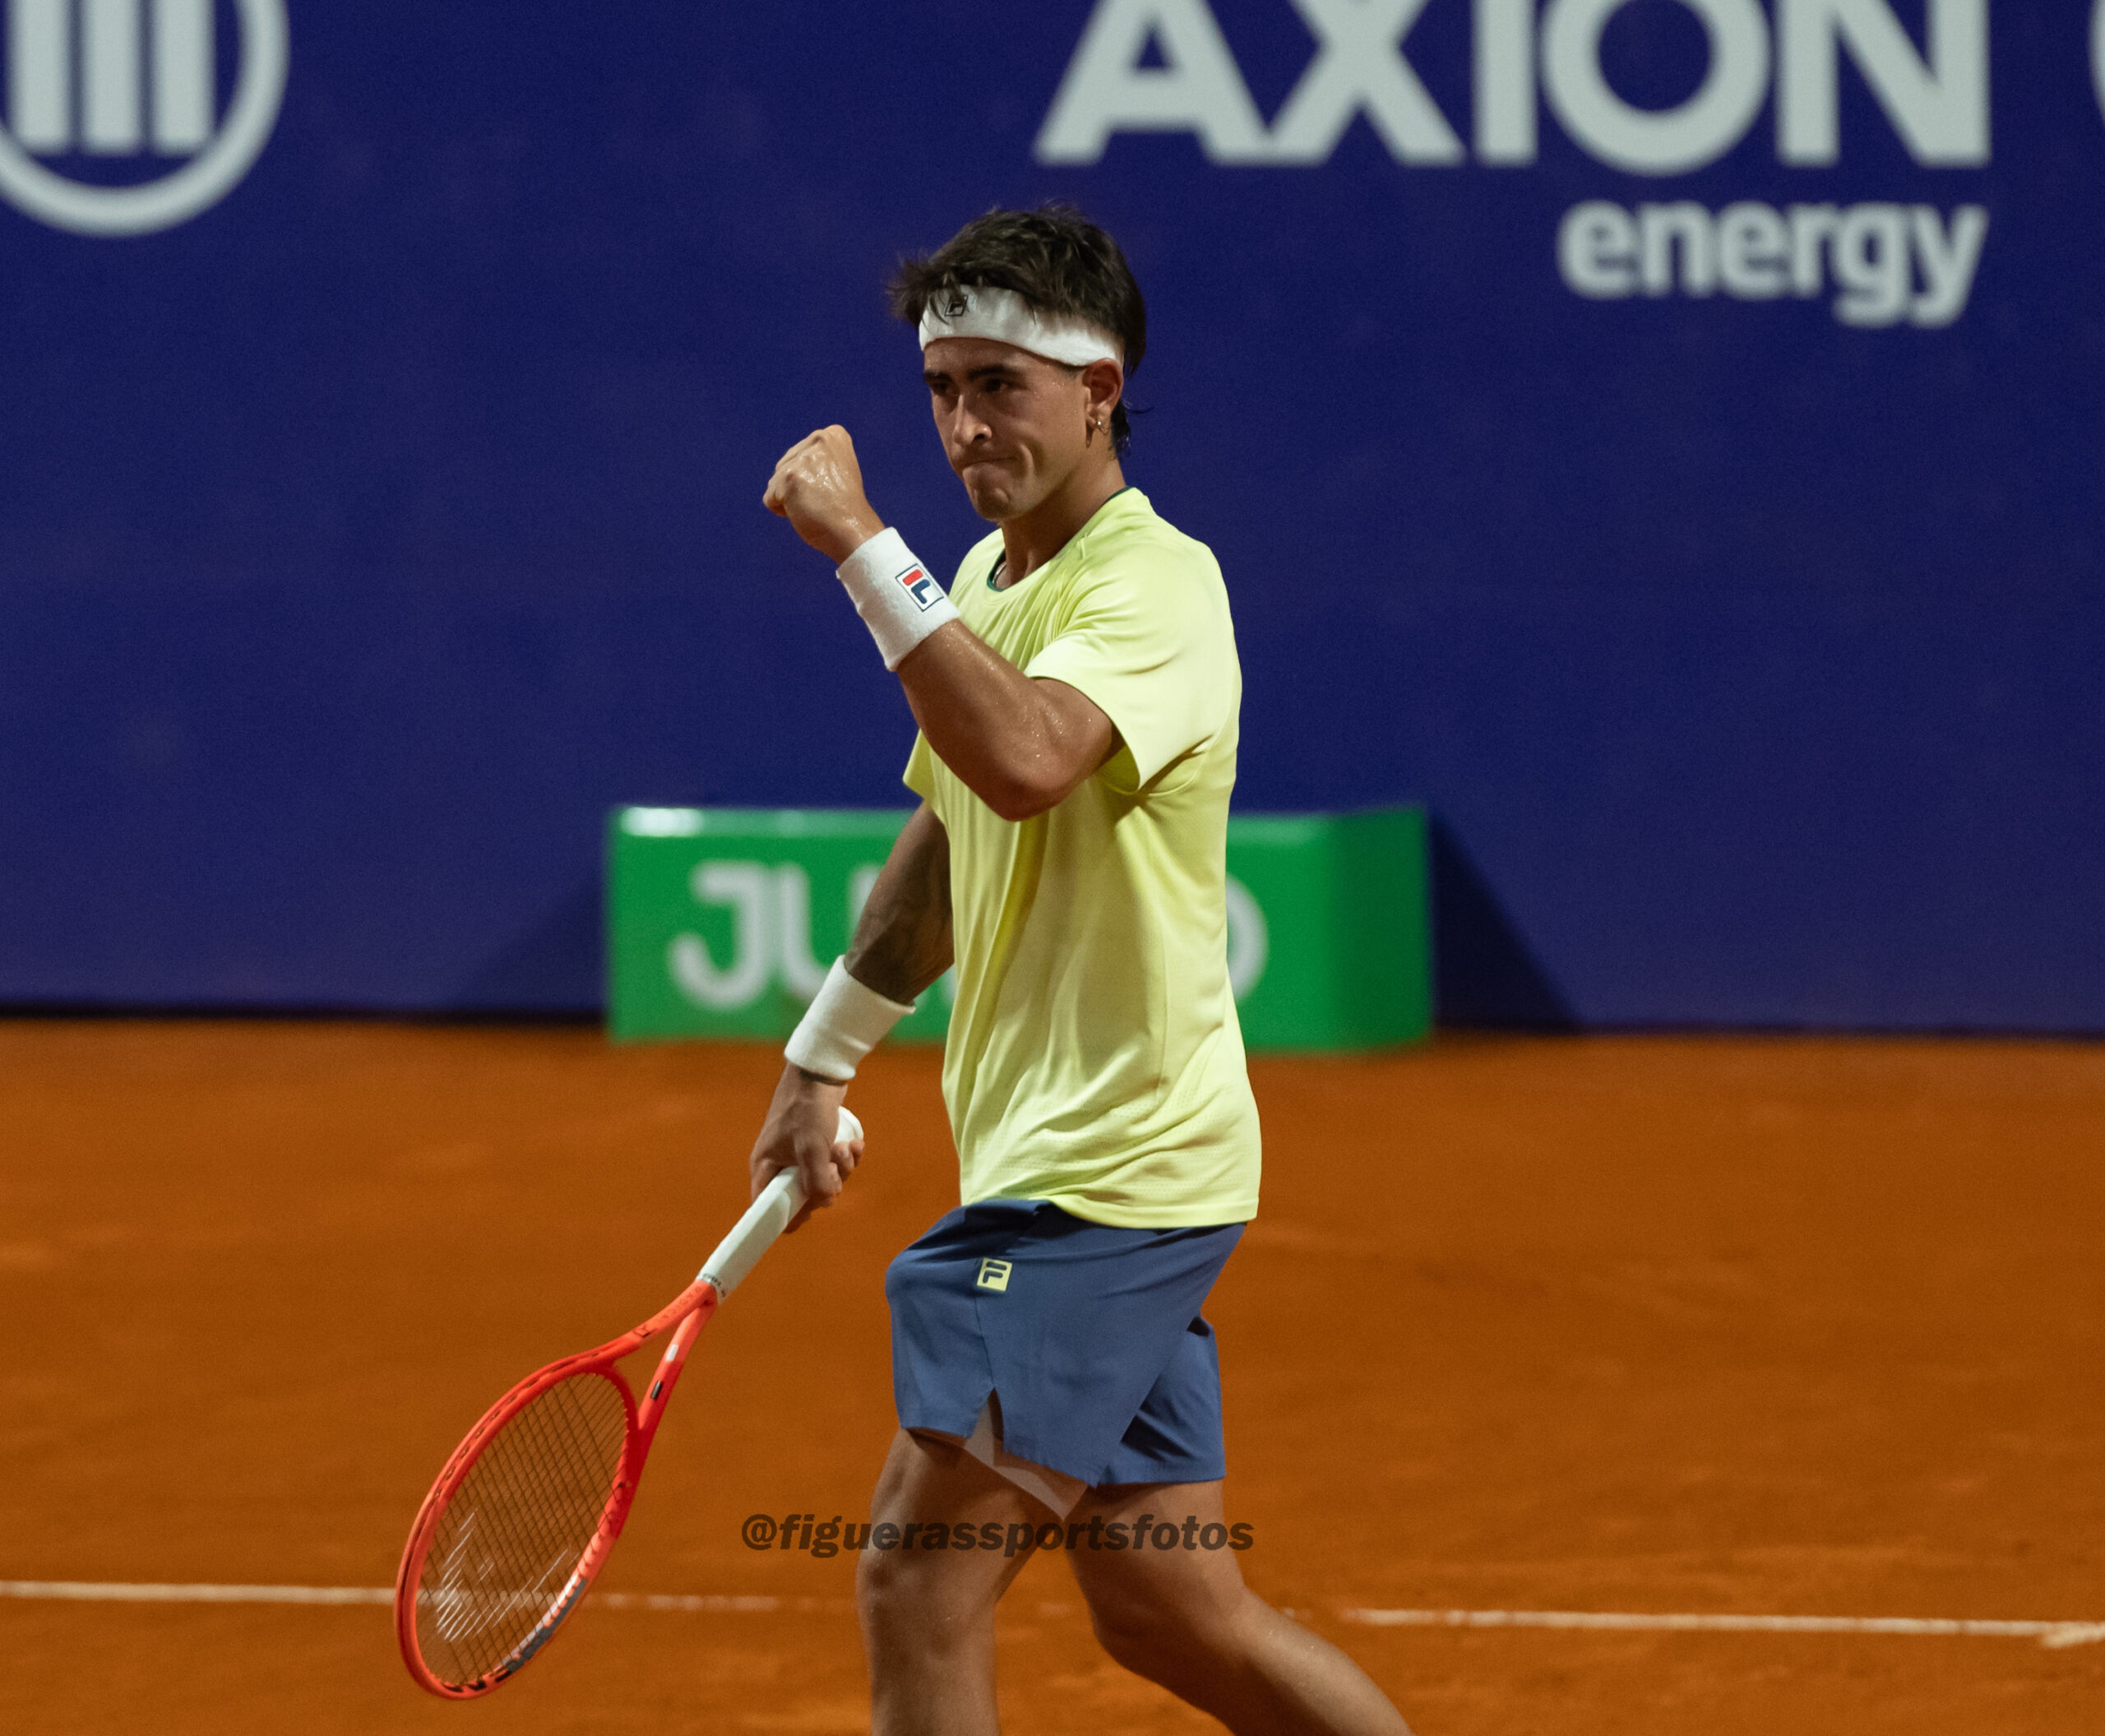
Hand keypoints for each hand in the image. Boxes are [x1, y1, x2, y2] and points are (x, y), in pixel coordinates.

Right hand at [748, 1064, 863, 1231]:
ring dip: (842, 1168)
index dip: (790, 1216)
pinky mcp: (818, 1143)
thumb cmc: (807, 1108)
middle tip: (833, 1167)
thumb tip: (823, 1203)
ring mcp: (799, 1154)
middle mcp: (780, 1163)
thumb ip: (816, 1181)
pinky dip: (847, 1157)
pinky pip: (834, 1163)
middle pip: (805, 1196)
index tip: (813, 1210)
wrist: (820, 1072)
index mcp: (766, 1167)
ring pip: (825, 1179)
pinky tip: (855, 1144)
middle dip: (827, 1184)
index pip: (768, 1208)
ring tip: (845, 1147)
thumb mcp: (812, 1148)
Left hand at [763, 425, 887, 563]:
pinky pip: (770, 498)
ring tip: (816, 506)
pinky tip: (805, 512)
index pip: (800, 454)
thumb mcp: (838, 470)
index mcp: (833, 435)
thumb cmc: (845, 508)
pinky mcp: (790, 477)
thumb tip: (788, 467)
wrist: (853, 530)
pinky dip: (783, 511)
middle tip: (823, 499)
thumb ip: (816, 460)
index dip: (809, 477)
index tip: (830, 487)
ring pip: (775, 482)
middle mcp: (818, 439)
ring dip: (790, 500)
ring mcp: (803, 458)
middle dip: (797, 487)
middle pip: (785, 465)